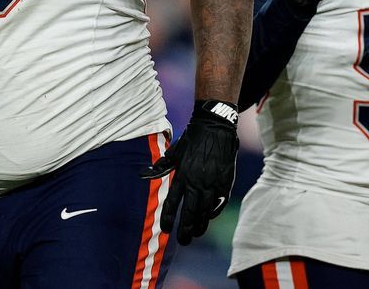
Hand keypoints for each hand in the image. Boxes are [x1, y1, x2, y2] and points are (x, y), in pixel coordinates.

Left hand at [143, 99, 238, 244]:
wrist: (216, 127)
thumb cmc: (193, 139)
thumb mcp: (175, 152)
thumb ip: (161, 166)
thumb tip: (143, 173)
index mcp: (183, 175)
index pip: (173, 202)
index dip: (168, 218)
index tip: (165, 229)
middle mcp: (198, 182)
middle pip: (191, 212)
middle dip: (186, 229)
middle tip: (183, 240)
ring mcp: (213, 183)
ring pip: (206, 211)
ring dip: (200, 224)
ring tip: (195, 233)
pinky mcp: (226, 182)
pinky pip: (219, 203)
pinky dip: (214, 212)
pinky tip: (209, 218)